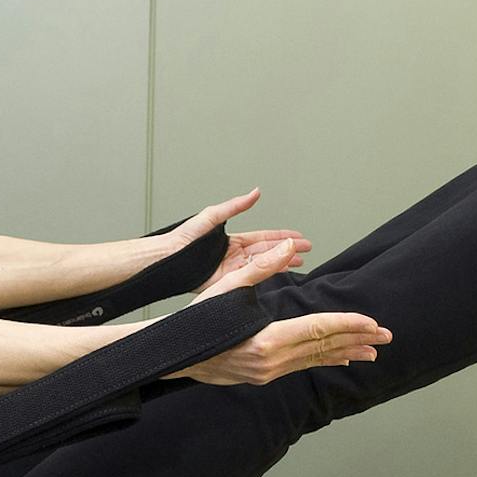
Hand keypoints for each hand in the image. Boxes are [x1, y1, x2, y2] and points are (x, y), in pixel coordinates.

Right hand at [162, 237, 390, 386]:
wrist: (172, 353)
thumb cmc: (196, 317)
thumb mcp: (227, 287)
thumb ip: (260, 268)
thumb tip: (288, 246)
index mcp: (265, 340)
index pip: (318, 329)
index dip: (348, 324)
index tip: (373, 322)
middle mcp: (271, 361)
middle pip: (323, 347)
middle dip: (357, 340)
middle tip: (387, 337)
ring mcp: (267, 372)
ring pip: (315, 360)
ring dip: (344, 353)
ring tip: (372, 351)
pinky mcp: (262, 376)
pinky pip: (301, 366)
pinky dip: (322, 359)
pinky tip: (338, 359)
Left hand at [166, 188, 313, 294]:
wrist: (169, 259)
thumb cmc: (184, 239)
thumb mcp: (212, 216)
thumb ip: (235, 206)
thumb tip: (254, 193)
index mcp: (234, 241)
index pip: (264, 238)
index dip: (282, 237)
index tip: (298, 237)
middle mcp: (236, 255)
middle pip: (268, 252)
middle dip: (288, 250)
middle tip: (307, 249)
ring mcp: (234, 270)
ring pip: (264, 266)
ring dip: (282, 264)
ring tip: (300, 262)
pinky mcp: (228, 283)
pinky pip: (252, 279)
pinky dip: (267, 277)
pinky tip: (280, 275)